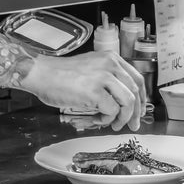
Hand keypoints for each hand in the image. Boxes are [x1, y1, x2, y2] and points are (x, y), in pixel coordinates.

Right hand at [18, 52, 146, 130]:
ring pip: (128, 102)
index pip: (137, 78)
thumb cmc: (60, 74)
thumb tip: (121, 99)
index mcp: (110, 58)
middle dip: (136, 113)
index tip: (139, 110)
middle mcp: (110, 65)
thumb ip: (107, 77)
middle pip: (135, 91)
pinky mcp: (95, 92)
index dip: (142, 97)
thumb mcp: (90, 67)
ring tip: (113, 123)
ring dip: (123, 117)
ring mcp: (103, 77)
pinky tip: (96, 117)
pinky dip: (106, 118)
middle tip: (132, 125)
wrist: (41, 74)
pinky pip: (111, 111)